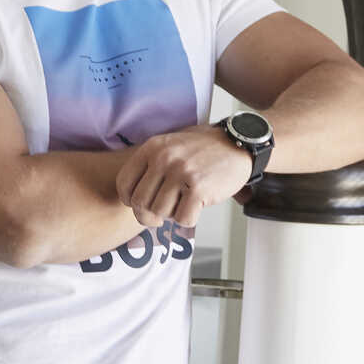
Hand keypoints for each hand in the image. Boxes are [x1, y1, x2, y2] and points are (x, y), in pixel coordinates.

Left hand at [116, 124, 252, 227]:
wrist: (239, 144)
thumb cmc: (204, 150)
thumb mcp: (171, 146)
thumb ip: (150, 167)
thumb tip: (133, 203)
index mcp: (153, 147)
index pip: (124, 184)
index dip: (130, 200)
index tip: (141, 204)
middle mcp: (164, 158)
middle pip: (140, 203)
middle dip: (149, 215)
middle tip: (161, 214)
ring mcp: (181, 172)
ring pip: (160, 213)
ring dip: (172, 214)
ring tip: (184, 201)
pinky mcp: (198, 188)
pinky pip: (182, 219)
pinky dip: (189, 218)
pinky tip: (197, 206)